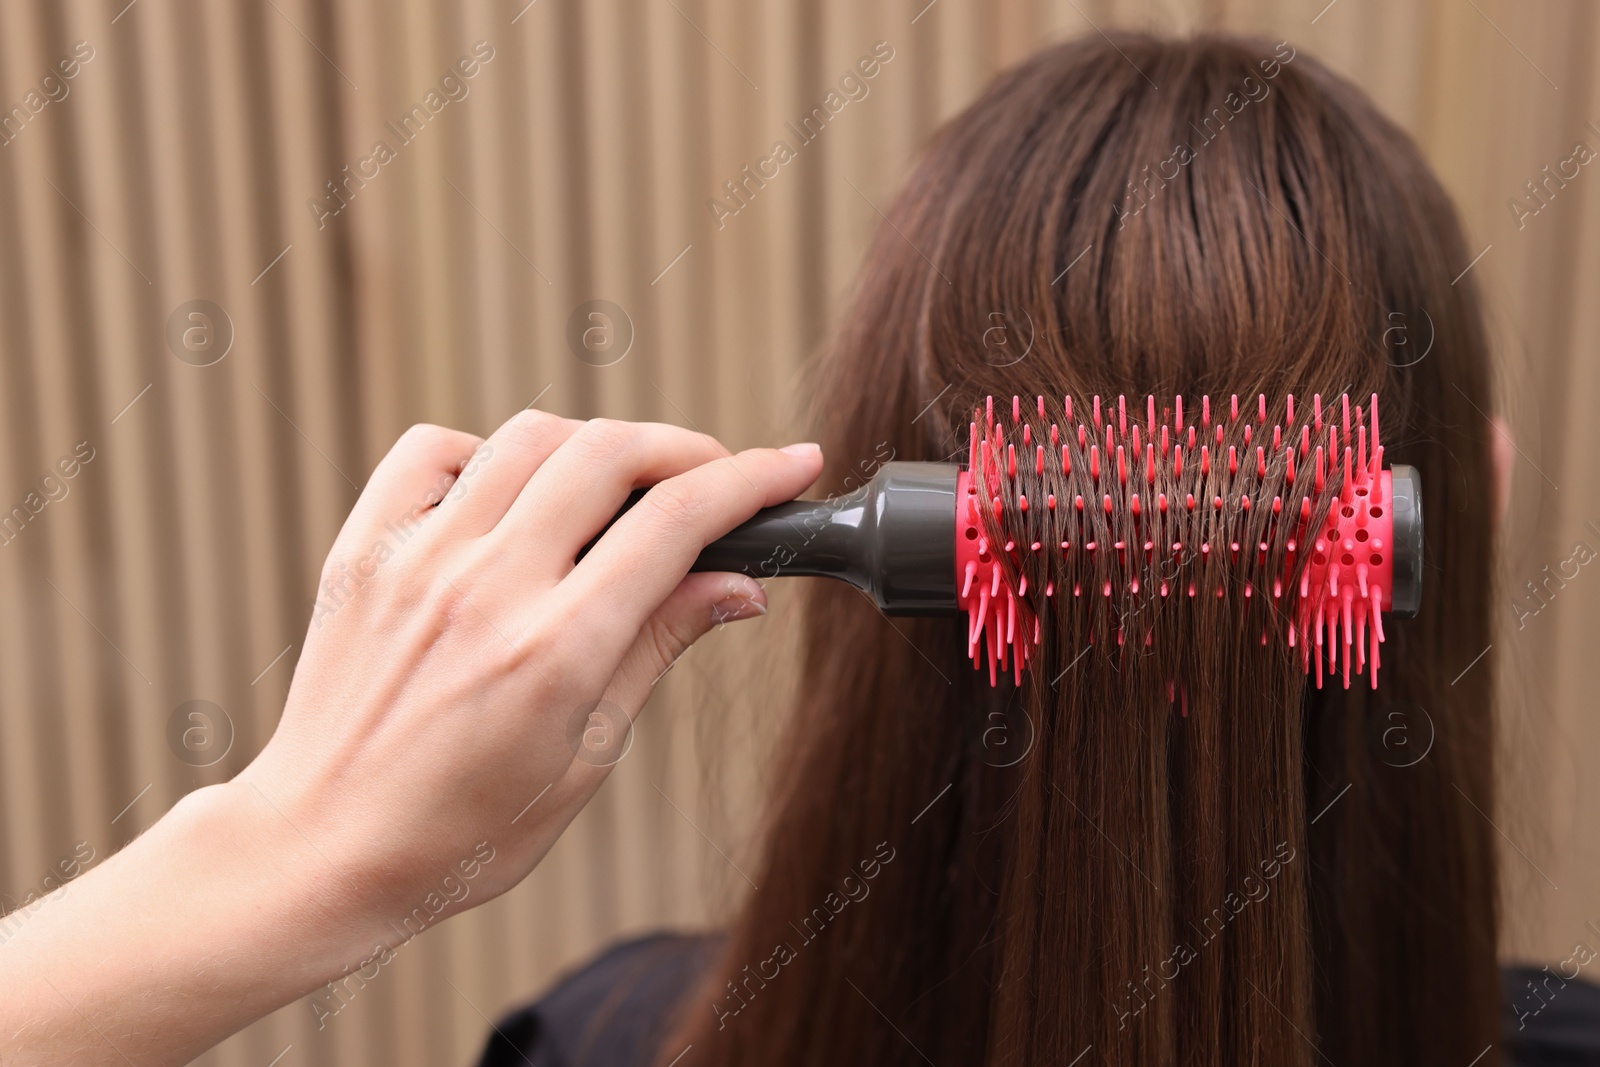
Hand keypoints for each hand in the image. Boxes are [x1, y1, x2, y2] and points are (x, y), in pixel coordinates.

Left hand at [241, 412, 820, 922]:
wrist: (323, 850)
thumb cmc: (459, 832)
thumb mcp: (587, 757)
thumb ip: (657, 648)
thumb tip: (735, 586)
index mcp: (554, 649)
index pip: (675, 520)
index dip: (751, 480)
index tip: (790, 468)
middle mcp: (485, 587)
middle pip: (610, 453)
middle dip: (686, 449)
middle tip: (715, 478)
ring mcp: (418, 560)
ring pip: (530, 436)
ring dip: (597, 444)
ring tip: (623, 486)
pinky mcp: (365, 550)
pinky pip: (432, 450)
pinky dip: (489, 452)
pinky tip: (513, 494)